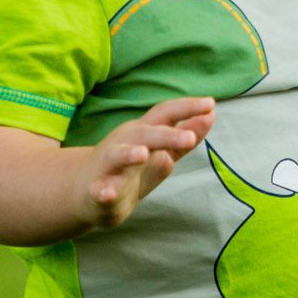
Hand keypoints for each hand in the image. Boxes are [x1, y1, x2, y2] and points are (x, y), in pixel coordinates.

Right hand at [75, 96, 215, 229]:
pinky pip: (98, 190)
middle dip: (167, 135)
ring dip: (129, 154)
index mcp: (143, 133)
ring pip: (116, 155)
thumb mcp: (160, 151)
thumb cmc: (130, 168)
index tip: (210, 103)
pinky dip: (102, 191)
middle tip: (190, 138)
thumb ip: (185, 135)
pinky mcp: (96, 191)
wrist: (85, 193)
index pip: (165, 114)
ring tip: (142, 155)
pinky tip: (107, 194)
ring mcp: (108, 167)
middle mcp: (125, 144)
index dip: (186, 107)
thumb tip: (211, 114)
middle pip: (145, 133)